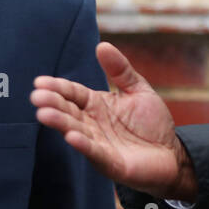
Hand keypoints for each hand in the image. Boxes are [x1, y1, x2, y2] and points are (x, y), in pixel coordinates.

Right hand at [31, 42, 197, 201]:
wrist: (172, 154)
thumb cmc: (152, 123)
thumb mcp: (138, 89)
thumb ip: (120, 70)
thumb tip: (102, 45)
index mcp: (96, 105)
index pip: (72, 94)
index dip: (57, 87)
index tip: (40, 82)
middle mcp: (92, 124)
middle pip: (69, 112)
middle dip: (52, 104)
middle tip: (36, 97)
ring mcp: (99, 144)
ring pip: (75, 131)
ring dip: (60, 123)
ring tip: (44, 114)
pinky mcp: (111, 163)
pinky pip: (95, 152)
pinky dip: (83, 145)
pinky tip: (71, 137)